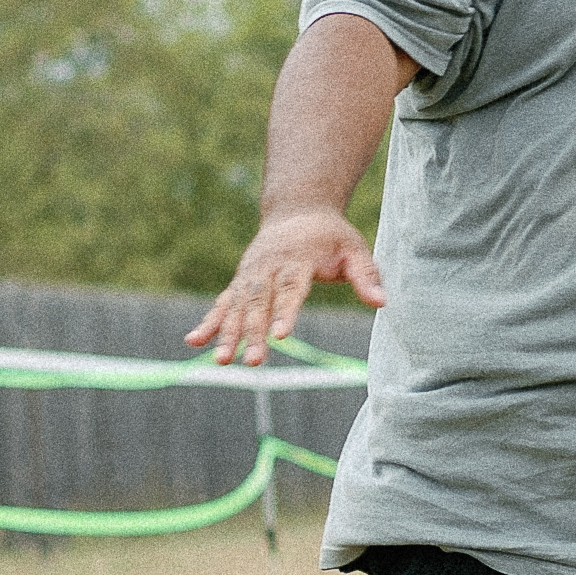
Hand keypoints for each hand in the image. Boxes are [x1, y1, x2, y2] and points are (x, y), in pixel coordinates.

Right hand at [187, 207, 384, 366]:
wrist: (297, 211)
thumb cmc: (331, 236)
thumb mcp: (355, 250)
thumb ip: (366, 276)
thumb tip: (382, 303)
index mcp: (297, 257)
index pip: (291, 288)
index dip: (285, 312)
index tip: (281, 336)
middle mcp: (268, 266)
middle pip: (259, 302)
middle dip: (254, 333)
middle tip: (253, 363)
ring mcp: (250, 273)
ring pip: (238, 306)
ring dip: (228, 334)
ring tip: (221, 361)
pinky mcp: (240, 281)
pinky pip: (222, 303)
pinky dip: (209, 322)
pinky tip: (193, 342)